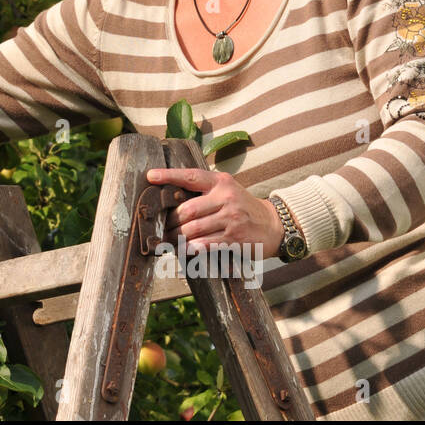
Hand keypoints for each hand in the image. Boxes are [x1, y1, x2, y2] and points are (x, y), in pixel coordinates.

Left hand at [146, 168, 284, 258]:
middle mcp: (226, 197)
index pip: (191, 176)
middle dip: (170, 220)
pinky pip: (206, 244)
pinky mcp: (235, 238)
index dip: (169, 176)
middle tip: (160, 227)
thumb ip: (204, 192)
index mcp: (221, 182)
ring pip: (193, 228)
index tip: (150, 176)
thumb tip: (173, 200)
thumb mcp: (228, 190)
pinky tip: (184, 249)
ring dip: (176, 237)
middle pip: (187, 209)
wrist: (274, 225)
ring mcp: (231, 218)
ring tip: (168, 240)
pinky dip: (191, 248)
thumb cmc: (243, 207)